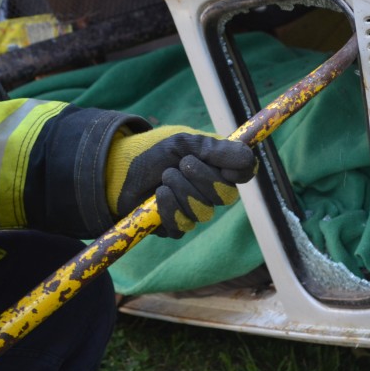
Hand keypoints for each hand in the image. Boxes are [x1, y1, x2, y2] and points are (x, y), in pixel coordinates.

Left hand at [105, 126, 256, 237]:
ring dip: (182, 189)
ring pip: (204, 211)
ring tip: (165, 176)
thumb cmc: (155, 152)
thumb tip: (247, 156)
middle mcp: (210, 191)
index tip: (227, 166)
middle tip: (183, 164)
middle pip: (227, 195)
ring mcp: (194, 211)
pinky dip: (170, 206)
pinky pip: (183, 224)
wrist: (121, 169)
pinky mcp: (175, 227)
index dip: (241, 170)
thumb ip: (214, 149)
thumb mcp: (184, 143)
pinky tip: (159, 194)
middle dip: (204, 178)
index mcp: (217, 166)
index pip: (244, 172)